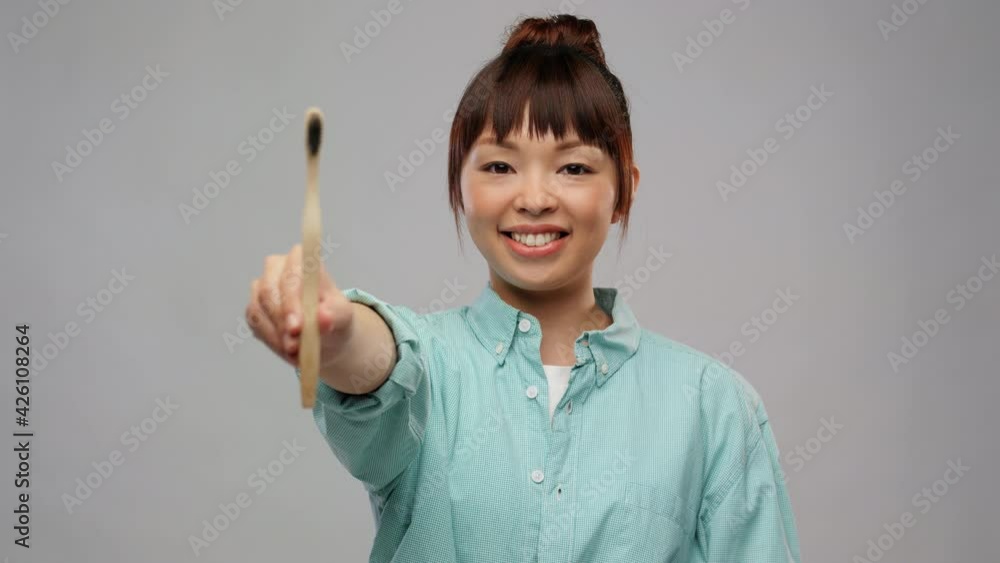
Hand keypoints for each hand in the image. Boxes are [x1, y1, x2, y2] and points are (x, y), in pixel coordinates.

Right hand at [246, 243, 354, 366]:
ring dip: (276, 334)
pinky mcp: (254, 307)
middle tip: (293, 346)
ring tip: (295, 351)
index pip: (291, 272)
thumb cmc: (335, 316)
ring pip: (259, 309)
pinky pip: (255, 323)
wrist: (326, 334)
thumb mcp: (342, 316)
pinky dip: (271, 340)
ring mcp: (262, 287)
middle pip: (269, 290)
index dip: (291, 299)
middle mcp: (277, 268)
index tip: (297, 327)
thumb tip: (323, 318)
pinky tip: (287, 350)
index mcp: (302, 259)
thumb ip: (334, 315)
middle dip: (281, 321)